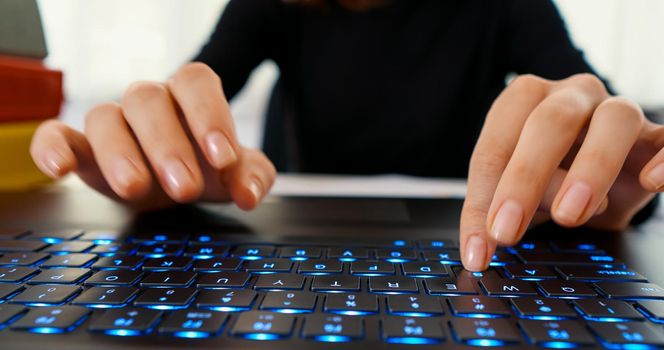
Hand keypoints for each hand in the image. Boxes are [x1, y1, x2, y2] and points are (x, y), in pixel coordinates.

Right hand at [30, 63, 275, 209]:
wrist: (180, 185)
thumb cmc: (208, 168)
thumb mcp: (238, 174)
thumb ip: (252, 176)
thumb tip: (249, 194)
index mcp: (190, 96)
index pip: (196, 82)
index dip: (209, 115)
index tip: (223, 158)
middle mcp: (149, 101)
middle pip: (148, 99)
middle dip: (167, 145)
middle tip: (186, 188)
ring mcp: (113, 122)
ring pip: (104, 117)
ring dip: (120, 154)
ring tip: (136, 189)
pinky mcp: (81, 147)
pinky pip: (56, 135)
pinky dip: (51, 148)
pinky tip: (60, 170)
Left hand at [460, 73, 663, 270]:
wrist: (601, 176)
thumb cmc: (549, 175)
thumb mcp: (514, 191)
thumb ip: (494, 211)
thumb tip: (478, 252)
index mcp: (523, 101)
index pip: (496, 145)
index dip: (484, 196)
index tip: (480, 245)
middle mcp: (571, 96)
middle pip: (549, 123)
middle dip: (524, 179)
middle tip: (508, 231)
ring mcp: (617, 110)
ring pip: (613, 121)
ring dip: (591, 169)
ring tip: (570, 215)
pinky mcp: (655, 136)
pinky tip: (650, 182)